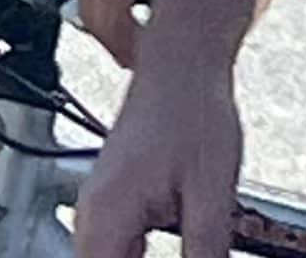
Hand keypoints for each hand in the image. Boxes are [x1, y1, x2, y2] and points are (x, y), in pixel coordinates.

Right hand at [74, 57, 244, 257]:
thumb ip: (204, 254)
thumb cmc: (195, 116)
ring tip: (188, 248)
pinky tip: (169, 252)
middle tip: (190, 253)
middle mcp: (93, 210)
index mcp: (109, 213)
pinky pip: (111, 251)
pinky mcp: (113, 201)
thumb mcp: (212, 198)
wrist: (181, 67)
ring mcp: (99, 204)